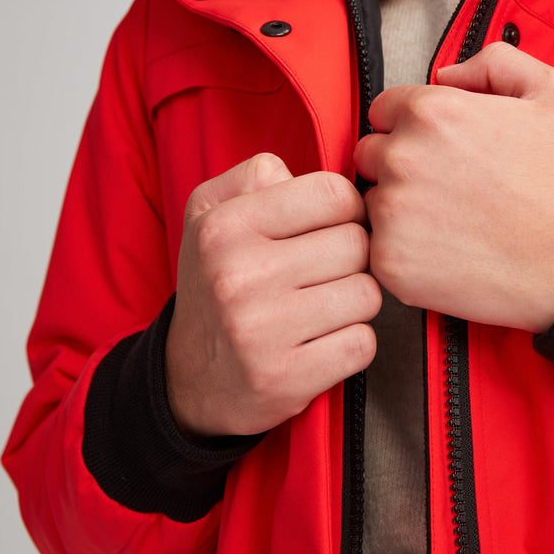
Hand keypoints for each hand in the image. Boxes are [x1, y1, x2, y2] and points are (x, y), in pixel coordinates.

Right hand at [165, 154, 381, 437]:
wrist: (185, 377)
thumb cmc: (216, 282)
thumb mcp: (210, 213)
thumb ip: (258, 176)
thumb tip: (314, 177)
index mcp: (226, 226)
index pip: (333, 194)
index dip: (347, 209)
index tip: (334, 226)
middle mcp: (240, 276)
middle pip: (357, 245)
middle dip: (352, 258)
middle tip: (325, 273)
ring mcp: (263, 331)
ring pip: (367, 294)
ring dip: (355, 302)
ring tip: (322, 307)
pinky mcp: (286, 378)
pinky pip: (363, 343)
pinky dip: (352, 343)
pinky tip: (322, 341)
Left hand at [353, 42, 553, 332]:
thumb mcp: (553, 93)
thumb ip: (494, 62)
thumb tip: (447, 72)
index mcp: (431, 112)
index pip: (384, 110)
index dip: (412, 128)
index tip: (440, 150)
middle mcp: (403, 158)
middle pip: (371, 154)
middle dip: (401, 166)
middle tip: (447, 189)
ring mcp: (392, 213)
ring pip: (372, 203)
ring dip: (400, 210)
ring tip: (451, 222)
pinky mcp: (391, 261)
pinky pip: (378, 248)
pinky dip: (404, 252)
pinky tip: (447, 251)